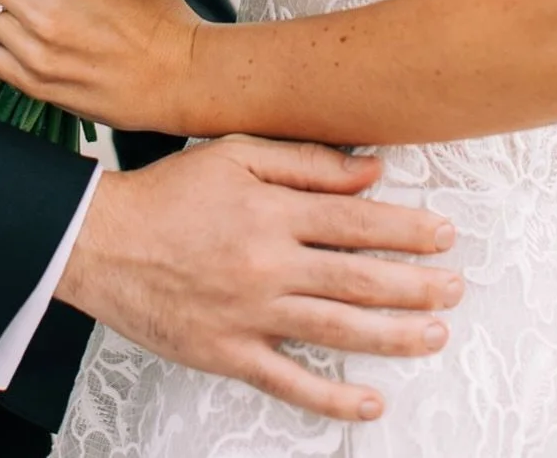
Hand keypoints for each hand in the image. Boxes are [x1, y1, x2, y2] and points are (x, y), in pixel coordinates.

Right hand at [57, 137, 461, 423]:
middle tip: (456, 286)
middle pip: (359, 279)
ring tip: (435, 334)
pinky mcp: (230, 353)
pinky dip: (334, 399)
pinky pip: (290, 382)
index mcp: (271, 212)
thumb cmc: (167, 193)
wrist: (100, 242)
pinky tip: (371, 403)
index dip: (407, 229)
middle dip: (416, 284)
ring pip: (339, 331)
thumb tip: (369, 171)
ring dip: (395, 335)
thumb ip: (303, 161)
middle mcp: (268, 265)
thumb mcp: (233, 153)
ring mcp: (251, 314)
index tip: (444, 234)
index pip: (357, 222)